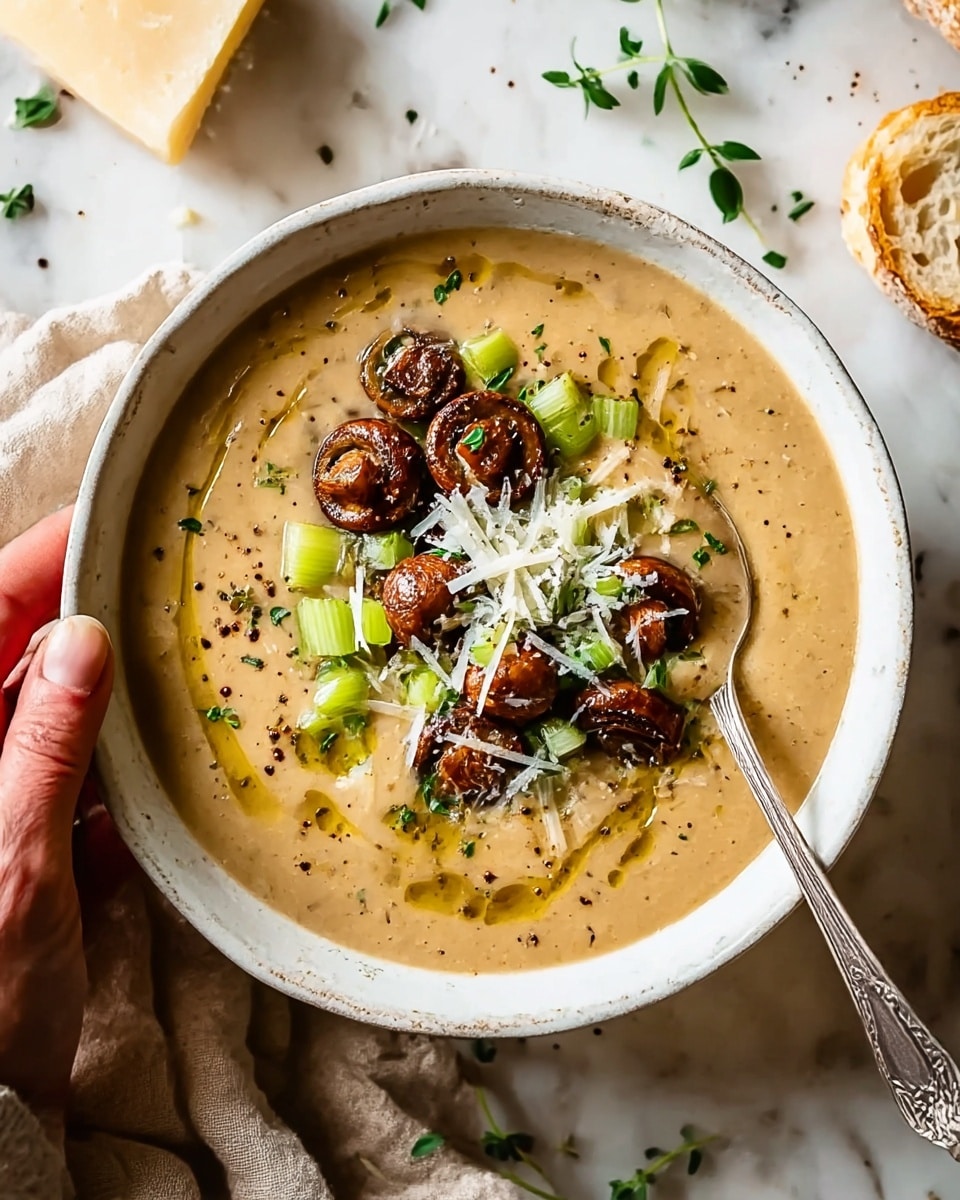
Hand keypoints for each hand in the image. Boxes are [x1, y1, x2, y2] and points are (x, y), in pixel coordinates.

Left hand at [0, 509, 113, 1112]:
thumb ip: (45, 745)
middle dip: (86, 617)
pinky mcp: (27, 832)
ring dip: (109, 690)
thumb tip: (82, 639)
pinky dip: (114, 756)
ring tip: (176, 654)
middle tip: (161, 580)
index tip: (100, 519)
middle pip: (23, 655)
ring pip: (55, 710)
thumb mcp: (17, 860)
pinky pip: (73, 767)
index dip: (39, 562)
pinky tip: (157, 755)